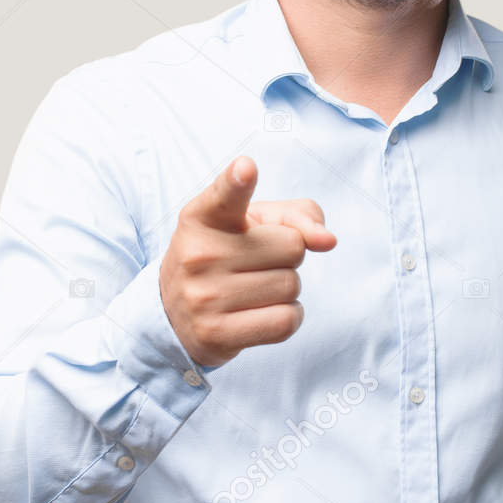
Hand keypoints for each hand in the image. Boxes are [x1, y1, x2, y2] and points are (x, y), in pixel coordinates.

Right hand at [160, 156, 335, 367]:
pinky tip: (262, 312)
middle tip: (256, 262)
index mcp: (203, 217)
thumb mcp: (255, 223)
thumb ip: (298, 216)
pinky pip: (286, 320)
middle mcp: (198, 254)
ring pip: (291, 285)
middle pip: (292, 247)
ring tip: (254, 288)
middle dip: (288, 256)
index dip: (237, 181)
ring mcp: (204, 296)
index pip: (224, 195)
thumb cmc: (228, 255)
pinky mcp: (216, 333)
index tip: (246, 168)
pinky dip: (288, 316)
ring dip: (287, 288)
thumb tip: (327, 240)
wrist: (176, 313)